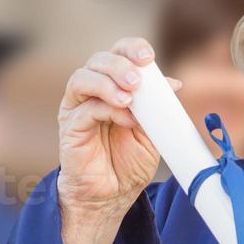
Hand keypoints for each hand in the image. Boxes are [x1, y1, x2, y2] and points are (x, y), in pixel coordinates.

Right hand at [57, 37, 179, 220]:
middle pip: (98, 60)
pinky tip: (126, 120)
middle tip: (137, 81)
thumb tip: (173, 84)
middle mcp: (92, 91)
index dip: (131, 48)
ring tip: (129, 98)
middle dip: (119, 64)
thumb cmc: (130, 163)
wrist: (113, 195)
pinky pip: (84, 109)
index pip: (118, 53)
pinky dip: (107, 110)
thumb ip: (158, 107)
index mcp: (113, 85)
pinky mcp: (70, 127)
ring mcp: (77, 108)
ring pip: (83, 78)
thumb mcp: (153, 131)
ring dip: (108, 83)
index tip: (148, 56)